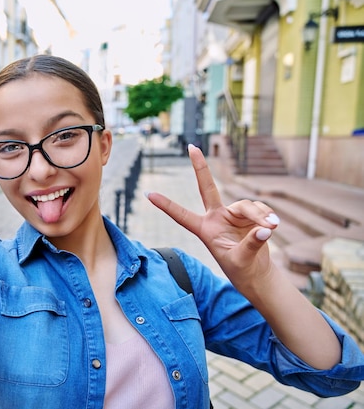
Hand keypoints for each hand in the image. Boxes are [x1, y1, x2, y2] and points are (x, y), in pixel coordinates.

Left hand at [145, 144, 279, 289]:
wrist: (256, 273)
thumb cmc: (242, 270)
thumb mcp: (242, 260)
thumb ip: (251, 243)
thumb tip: (265, 229)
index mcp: (205, 230)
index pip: (182, 216)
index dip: (166, 205)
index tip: (148, 194)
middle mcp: (216, 217)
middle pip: (207, 188)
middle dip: (200, 167)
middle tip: (191, 148)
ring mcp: (233, 214)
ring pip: (246, 205)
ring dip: (259, 215)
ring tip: (270, 228)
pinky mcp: (250, 215)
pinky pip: (259, 208)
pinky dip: (267, 216)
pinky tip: (273, 226)